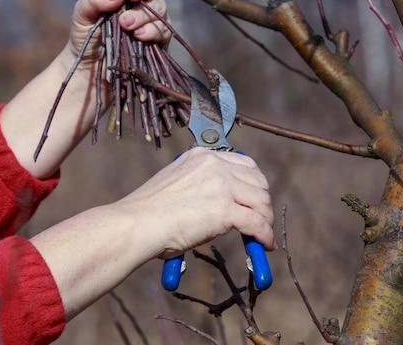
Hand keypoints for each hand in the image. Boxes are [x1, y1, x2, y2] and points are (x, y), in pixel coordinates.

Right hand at [30, 147, 274, 320]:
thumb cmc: (147, 211)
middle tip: (261, 218)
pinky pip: (257, 223)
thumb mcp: (175, 183)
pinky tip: (264, 245)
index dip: (254, 183)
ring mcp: (220, 186)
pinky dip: (264, 235)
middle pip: (257, 180)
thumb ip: (198, 184)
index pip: (243, 163)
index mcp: (201, 156)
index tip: (254, 197)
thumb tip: (218, 203)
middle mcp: (214, 165)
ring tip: (263, 234)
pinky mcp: (224, 210)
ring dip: (266, 219)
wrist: (136, 224)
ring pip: (261, 201)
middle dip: (263, 201)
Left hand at [69, 0, 170, 63]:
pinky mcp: (158, 40)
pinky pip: (164, 30)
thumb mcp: (82, 14)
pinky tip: (139, 35)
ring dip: (144, 14)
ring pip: (159, 7)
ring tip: (126, 24)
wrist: (89, 68)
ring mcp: (151, 20)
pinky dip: (152, 31)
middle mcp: (140, 1)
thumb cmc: (85, 36)